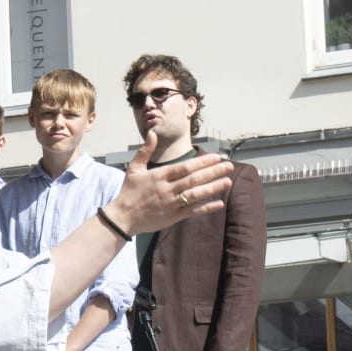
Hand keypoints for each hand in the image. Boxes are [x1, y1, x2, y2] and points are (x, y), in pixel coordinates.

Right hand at [110, 150, 233, 236]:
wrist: (122, 217)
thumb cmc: (129, 192)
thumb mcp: (134, 169)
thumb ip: (145, 151)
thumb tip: (152, 132)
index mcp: (159, 176)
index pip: (184, 167)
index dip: (202, 162)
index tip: (216, 157)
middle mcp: (167, 189)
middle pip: (194, 179)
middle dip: (213, 172)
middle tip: (229, 166)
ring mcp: (171, 203)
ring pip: (195, 194)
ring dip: (213, 188)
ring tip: (228, 181)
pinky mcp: (173, 217)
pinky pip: (192, 211)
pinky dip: (206, 207)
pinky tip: (219, 203)